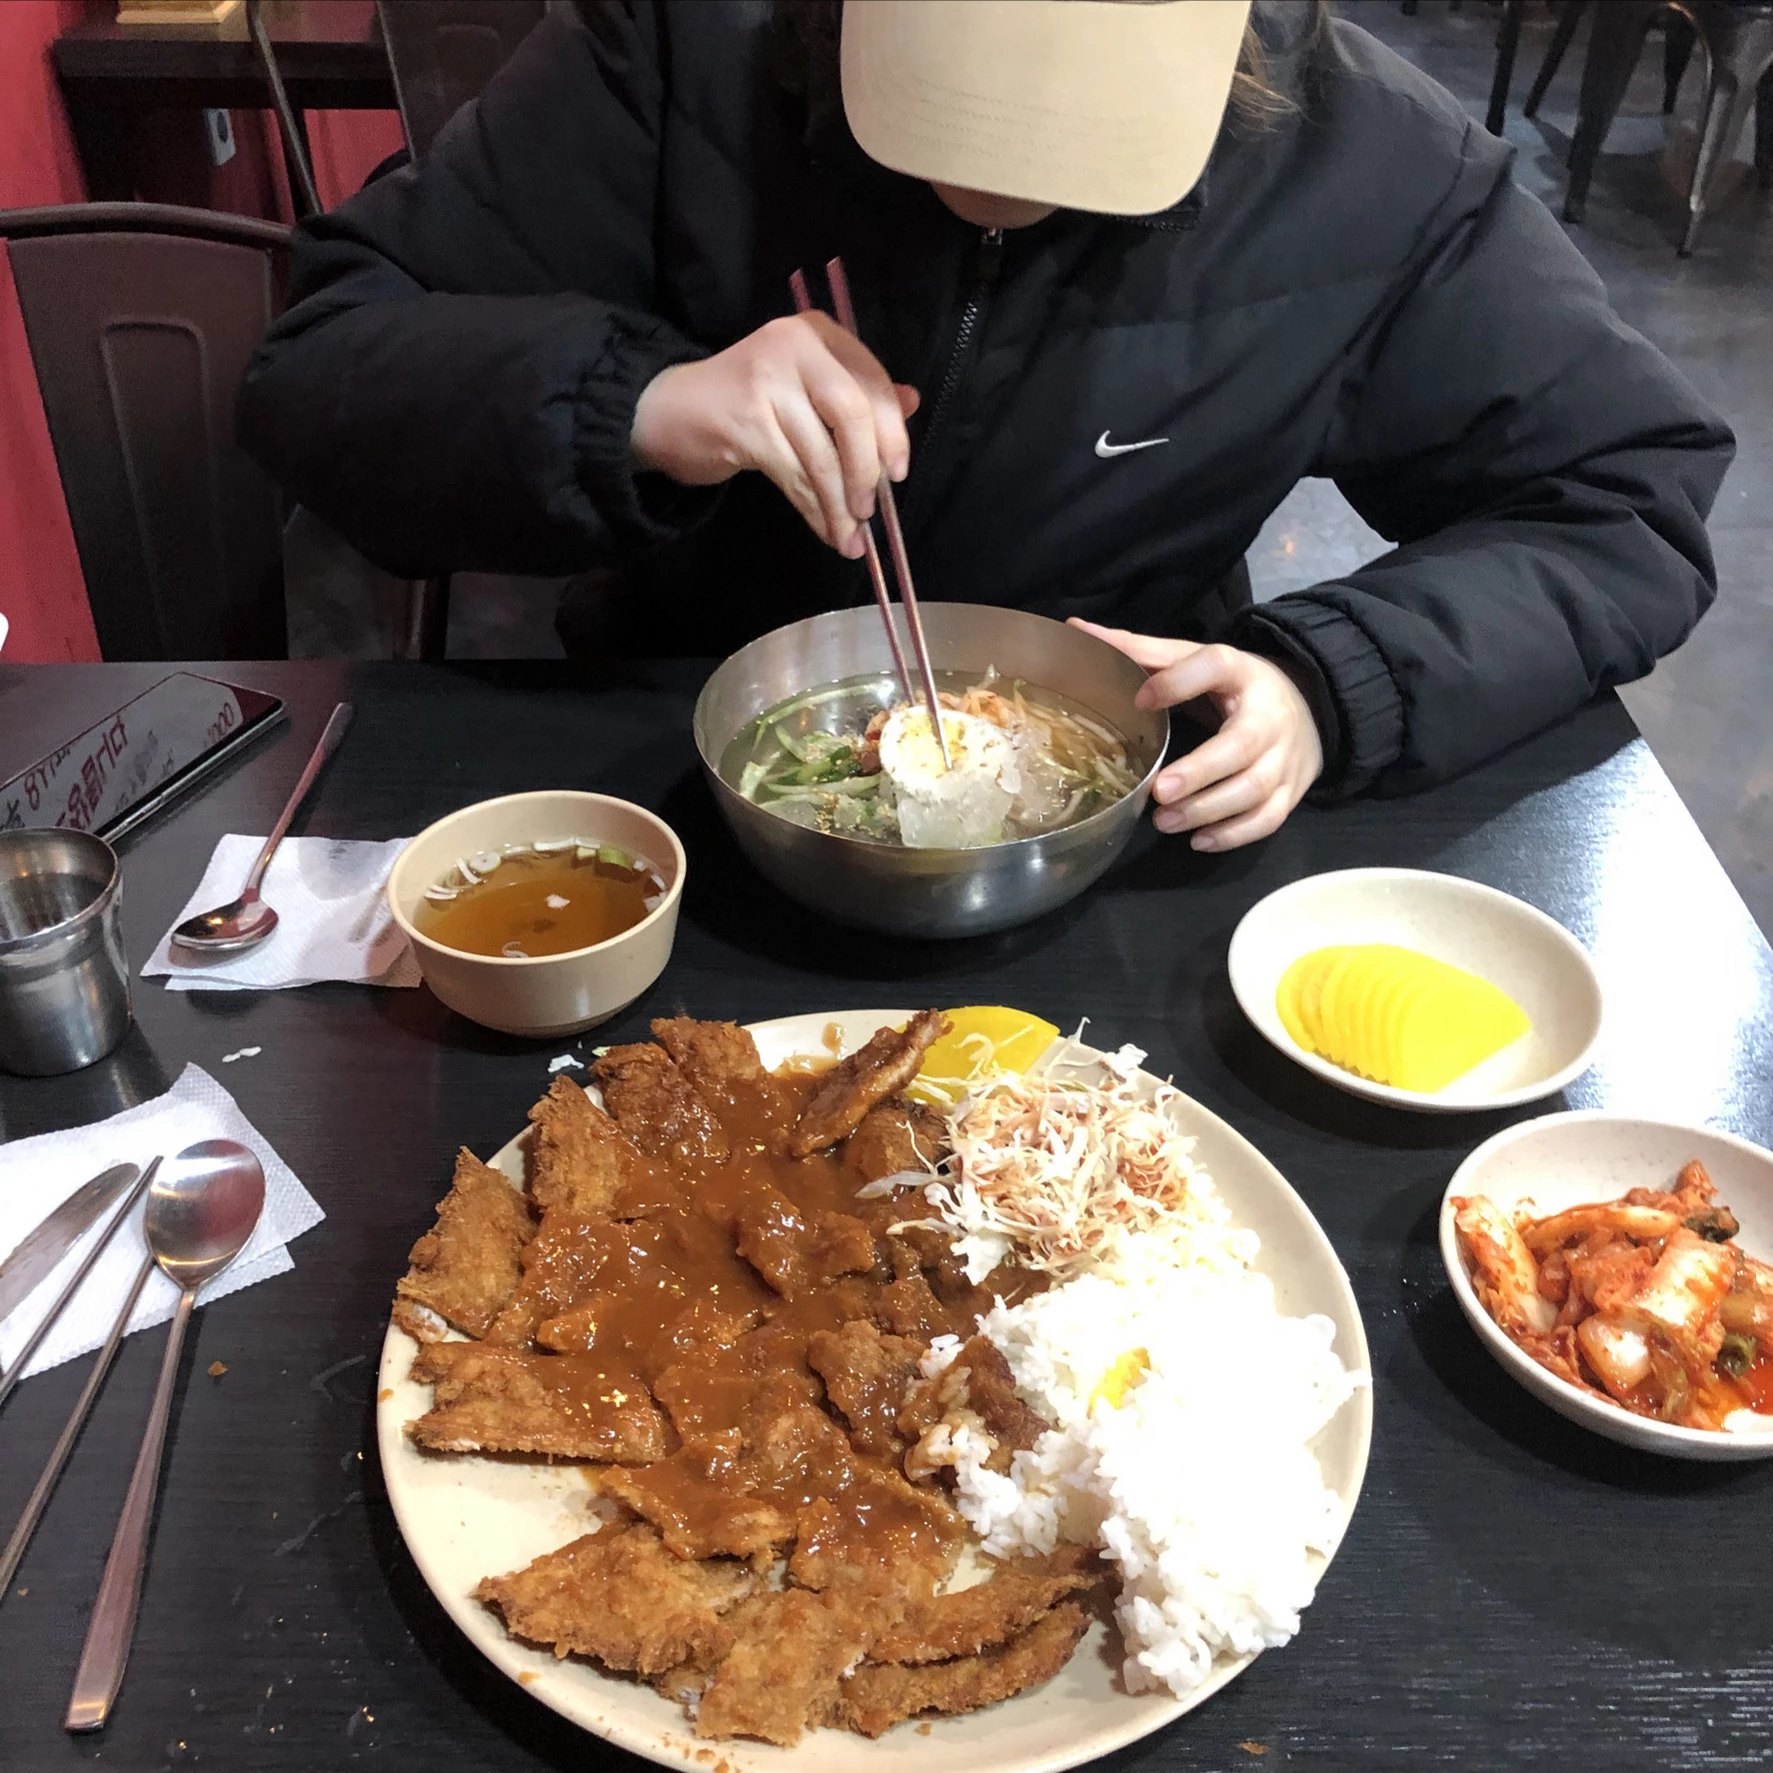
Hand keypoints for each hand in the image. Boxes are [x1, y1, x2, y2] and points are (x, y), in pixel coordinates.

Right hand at [631, 314, 918, 557]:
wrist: (670, 408)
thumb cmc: (747, 397)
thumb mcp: (805, 385)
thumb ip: (856, 390)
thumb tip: (912, 401)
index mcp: (818, 333)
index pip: (871, 382)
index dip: (892, 432)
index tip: (898, 473)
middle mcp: (794, 348)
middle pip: (852, 414)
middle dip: (867, 470)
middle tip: (871, 510)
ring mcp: (767, 383)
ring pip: (821, 456)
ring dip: (839, 505)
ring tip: (849, 537)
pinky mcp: (746, 423)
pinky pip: (795, 477)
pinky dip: (814, 511)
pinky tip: (825, 531)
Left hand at [1069, 622, 1323, 850]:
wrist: (1309, 707)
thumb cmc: (1235, 686)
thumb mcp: (1196, 660)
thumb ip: (1142, 651)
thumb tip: (1075, 630)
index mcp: (1240, 672)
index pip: (1215, 667)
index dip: (1180, 681)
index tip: (1141, 699)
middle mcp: (1269, 716)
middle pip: (1242, 746)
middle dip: (1201, 772)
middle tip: (1159, 791)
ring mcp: (1285, 758)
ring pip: (1254, 790)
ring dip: (1207, 810)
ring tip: (1163, 821)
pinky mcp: (1292, 791)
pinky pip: (1268, 819)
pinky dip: (1234, 835)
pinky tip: (1198, 840)